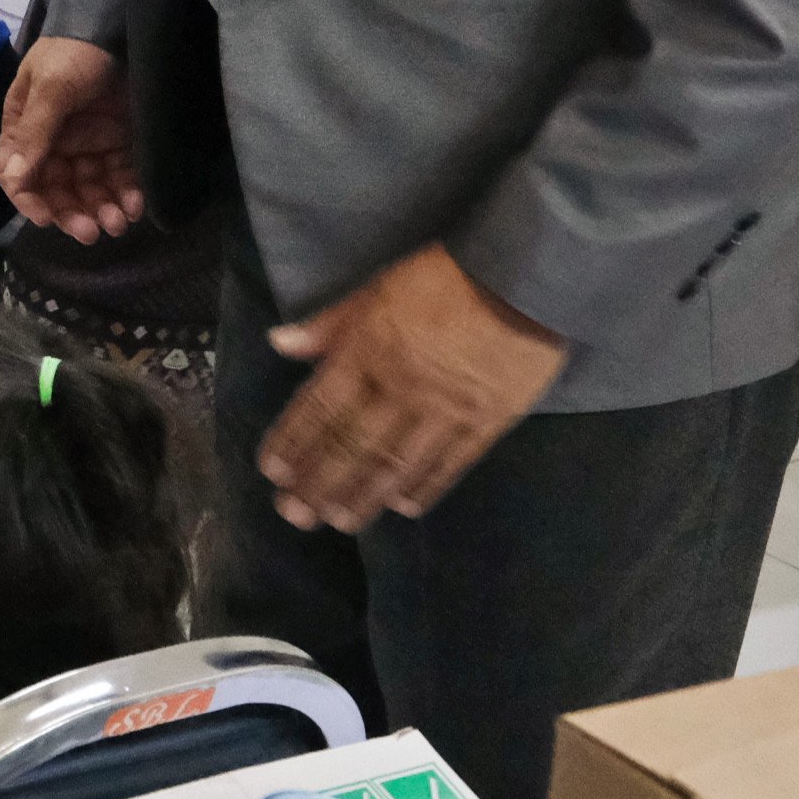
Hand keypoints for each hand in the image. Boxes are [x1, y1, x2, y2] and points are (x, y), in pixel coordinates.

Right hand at [0, 37, 144, 242]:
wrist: (123, 25)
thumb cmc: (76, 52)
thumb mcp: (53, 87)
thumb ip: (35, 132)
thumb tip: (14, 179)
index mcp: (25, 127)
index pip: (18, 174)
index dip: (30, 200)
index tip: (47, 220)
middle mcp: (54, 141)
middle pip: (56, 189)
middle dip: (73, 212)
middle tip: (93, 232)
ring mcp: (88, 143)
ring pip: (90, 189)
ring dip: (101, 209)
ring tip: (119, 222)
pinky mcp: (120, 142)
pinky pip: (119, 177)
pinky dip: (126, 194)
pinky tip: (135, 204)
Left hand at [256, 243, 566, 530]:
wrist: (524, 279)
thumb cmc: (443, 277)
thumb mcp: (376, 288)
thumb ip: (330, 323)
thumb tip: (280, 344)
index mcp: (367, 353)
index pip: (320, 407)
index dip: (294, 442)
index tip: (274, 472)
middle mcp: (400, 389)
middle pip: (353, 444)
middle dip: (320, 482)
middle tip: (295, 515)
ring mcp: (445, 410)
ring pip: (397, 462)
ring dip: (364, 495)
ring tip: (340, 521)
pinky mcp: (488, 422)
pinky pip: (451, 463)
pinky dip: (425, 487)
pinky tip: (403, 507)